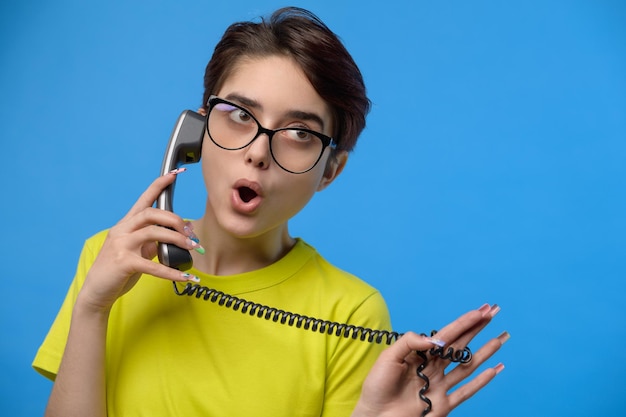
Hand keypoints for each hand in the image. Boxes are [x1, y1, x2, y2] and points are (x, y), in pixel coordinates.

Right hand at [78, 170, 199, 311]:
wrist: (97, 292)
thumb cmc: (119, 271)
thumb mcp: (138, 251)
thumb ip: (154, 241)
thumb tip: (181, 234)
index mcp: (126, 225)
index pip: (144, 199)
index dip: (159, 185)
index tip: (175, 173)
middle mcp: (122, 230)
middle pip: (151, 213)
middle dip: (174, 219)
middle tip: (190, 231)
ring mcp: (121, 245)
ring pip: (153, 233)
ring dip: (177, 239)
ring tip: (192, 248)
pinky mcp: (123, 263)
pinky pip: (153, 265)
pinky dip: (172, 271)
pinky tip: (185, 276)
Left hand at [352, 304, 507, 416]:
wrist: (375, 415)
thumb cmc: (377, 386)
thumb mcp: (389, 357)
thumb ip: (410, 343)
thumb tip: (435, 339)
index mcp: (420, 354)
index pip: (447, 334)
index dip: (464, 322)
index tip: (480, 311)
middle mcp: (433, 367)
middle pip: (460, 344)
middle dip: (477, 329)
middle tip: (494, 313)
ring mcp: (440, 385)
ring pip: (468, 365)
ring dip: (485, 352)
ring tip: (501, 338)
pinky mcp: (443, 404)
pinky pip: (466, 391)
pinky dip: (482, 381)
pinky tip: (495, 369)